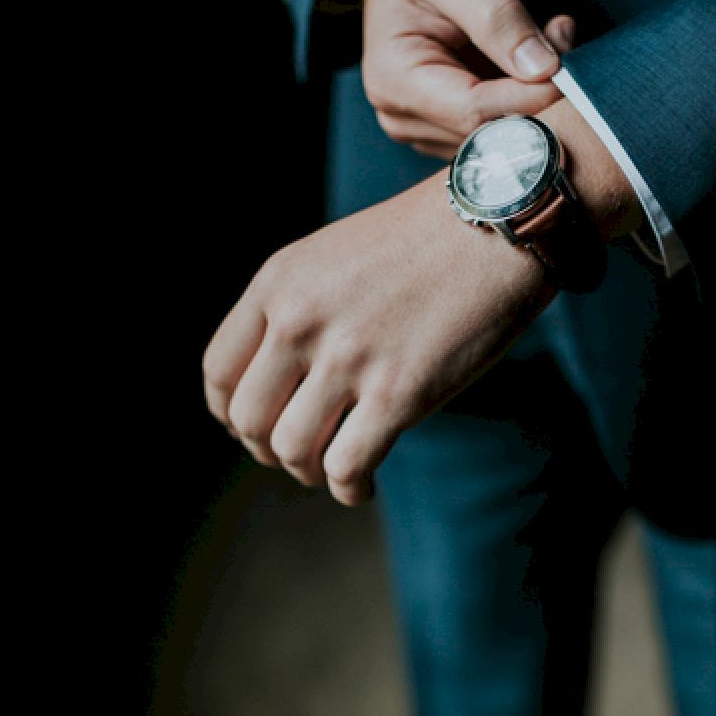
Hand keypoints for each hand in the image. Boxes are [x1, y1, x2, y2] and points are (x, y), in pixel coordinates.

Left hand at [202, 168, 552, 504]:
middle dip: (270, 450)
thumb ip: (299, 306)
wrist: (496, 226)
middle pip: (249, 420)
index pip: (219, 371)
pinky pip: (346, 468)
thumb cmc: (425, 242)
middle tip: (303, 454)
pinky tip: (364, 486)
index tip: (258, 427)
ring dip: (310, 472)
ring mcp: (347, 358)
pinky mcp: (398, 392)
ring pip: (292, 450)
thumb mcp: (335, 255)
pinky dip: (349, 489)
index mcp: (278, 283)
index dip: (231, 414)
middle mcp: (300, 320)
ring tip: (337, 468)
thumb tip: (284, 378)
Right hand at [362, 0, 575, 157]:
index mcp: (396, 81)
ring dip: (532, 97)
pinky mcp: (446, 129)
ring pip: (499, 136)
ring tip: (542, 42)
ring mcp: (425, 128)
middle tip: (559, 41)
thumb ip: (496, 21)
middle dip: (533, 95)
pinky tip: (526, 65)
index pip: (474, 113)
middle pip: (488, 132)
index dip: (527, 98)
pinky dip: (522, 102)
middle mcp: (404, 116)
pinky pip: (497, 130)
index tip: (564, 73)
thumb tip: (541, 69)